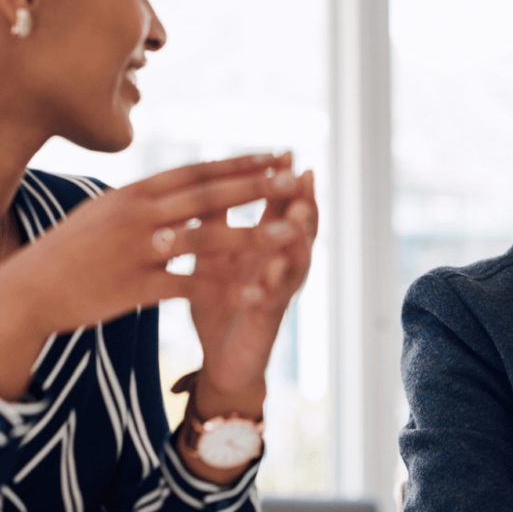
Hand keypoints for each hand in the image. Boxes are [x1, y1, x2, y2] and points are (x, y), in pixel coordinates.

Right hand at [0, 153, 298, 399]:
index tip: (275, 154)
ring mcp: (137, 249)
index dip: (239, 162)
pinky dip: (223, 288)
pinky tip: (255, 291)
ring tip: (292, 231)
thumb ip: (141, 200)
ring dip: (253, 234)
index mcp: (134, 193)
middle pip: (207, 195)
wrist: (27, 289)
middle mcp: (138, 214)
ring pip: (206, 238)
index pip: (197, 171)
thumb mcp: (102, 212)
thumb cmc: (67, 252)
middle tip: (295, 177)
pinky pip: (188, 285)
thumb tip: (170, 185)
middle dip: (255, 185)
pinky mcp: (134, 286)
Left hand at [186, 161, 318, 412]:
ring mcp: (277, 293)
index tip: (287, 151)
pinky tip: (269, 274)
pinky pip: (272, 302)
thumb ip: (214, 221)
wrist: (220, 360)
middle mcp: (279, 266)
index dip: (286, 181)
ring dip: (298, 240)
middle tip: (306, 177)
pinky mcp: (266, 322)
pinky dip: (270, 287)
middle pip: (300, 229)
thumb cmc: (219, 303)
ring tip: (298, 219)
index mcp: (264, 247)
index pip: (281, 207)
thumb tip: (206, 175)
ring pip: (296, 262)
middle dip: (304, 202)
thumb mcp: (213, 255)